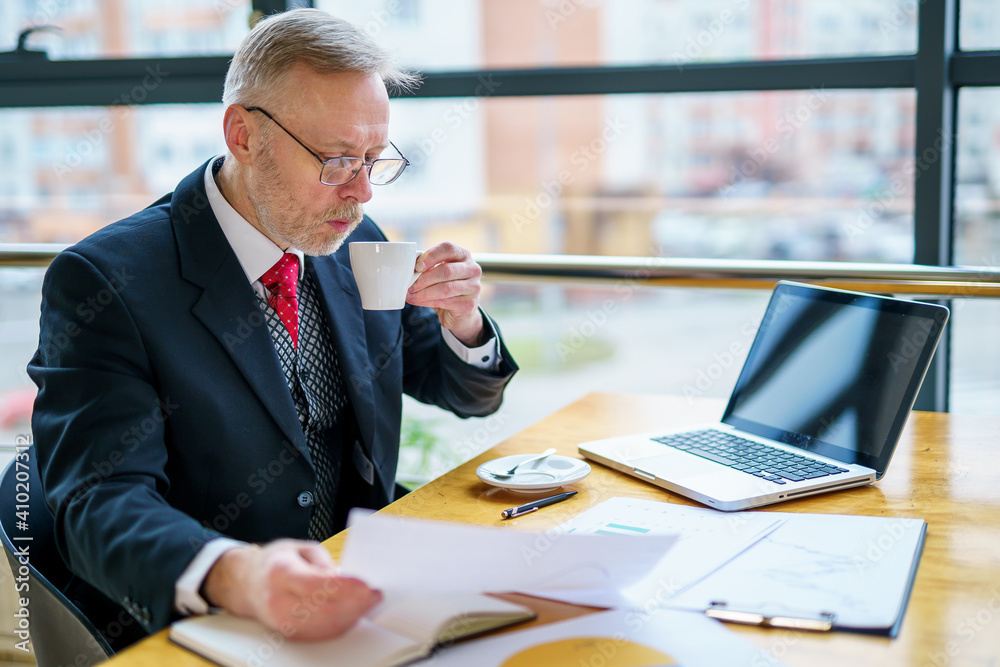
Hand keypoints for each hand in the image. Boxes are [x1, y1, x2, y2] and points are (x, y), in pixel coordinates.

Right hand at [202, 539, 381, 639]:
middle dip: (355, 605)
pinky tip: (352, 614)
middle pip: (324, 611)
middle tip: (374, 596)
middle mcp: (278, 600)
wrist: (247, 583)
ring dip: (352, 617)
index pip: (315, 585)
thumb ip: (324, 563)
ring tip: (367, 604)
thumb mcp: (300, 548)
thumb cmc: (275, 563)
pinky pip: (320, 634)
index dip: (345, 588)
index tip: (366, 586)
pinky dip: (340, 625)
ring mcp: (281, 621)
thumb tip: (344, 579)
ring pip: (324, 627)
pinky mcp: (288, 633)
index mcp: (280, 572)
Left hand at [407, 242, 483, 345]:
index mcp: (463, 255)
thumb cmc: (447, 286)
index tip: (417, 266)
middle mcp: (472, 269)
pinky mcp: (469, 304)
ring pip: (445, 288)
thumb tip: (408, 268)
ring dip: (424, 292)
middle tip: (409, 285)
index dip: (431, 256)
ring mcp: (474, 287)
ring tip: (410, 295)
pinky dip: (427, 301)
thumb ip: (428, 267)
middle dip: (424, 278)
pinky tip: (417, 301)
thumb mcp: (439, 273)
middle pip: (446, 270)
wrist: (461, 312)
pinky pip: (445, 302)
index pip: (448, 248)